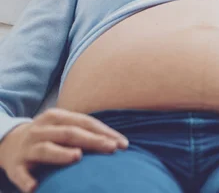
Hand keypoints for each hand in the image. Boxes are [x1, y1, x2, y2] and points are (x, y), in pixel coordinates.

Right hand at [0, 108, 128, 192]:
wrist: (7, 142)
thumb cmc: (48, 135)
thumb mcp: (63, 127)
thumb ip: (86, 132)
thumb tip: (119, 143)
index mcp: (56, 117)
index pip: (85, 122)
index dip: (104, 132)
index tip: (123, 144)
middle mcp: (42, 130)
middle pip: (69, 133)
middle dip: (92, 140)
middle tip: (111, 148)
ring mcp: (28, 147)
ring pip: (45, 149)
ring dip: (61, 154)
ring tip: (77, 157)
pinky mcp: (15, 165)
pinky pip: (19, 174)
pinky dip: (26, 180)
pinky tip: (34, 187)